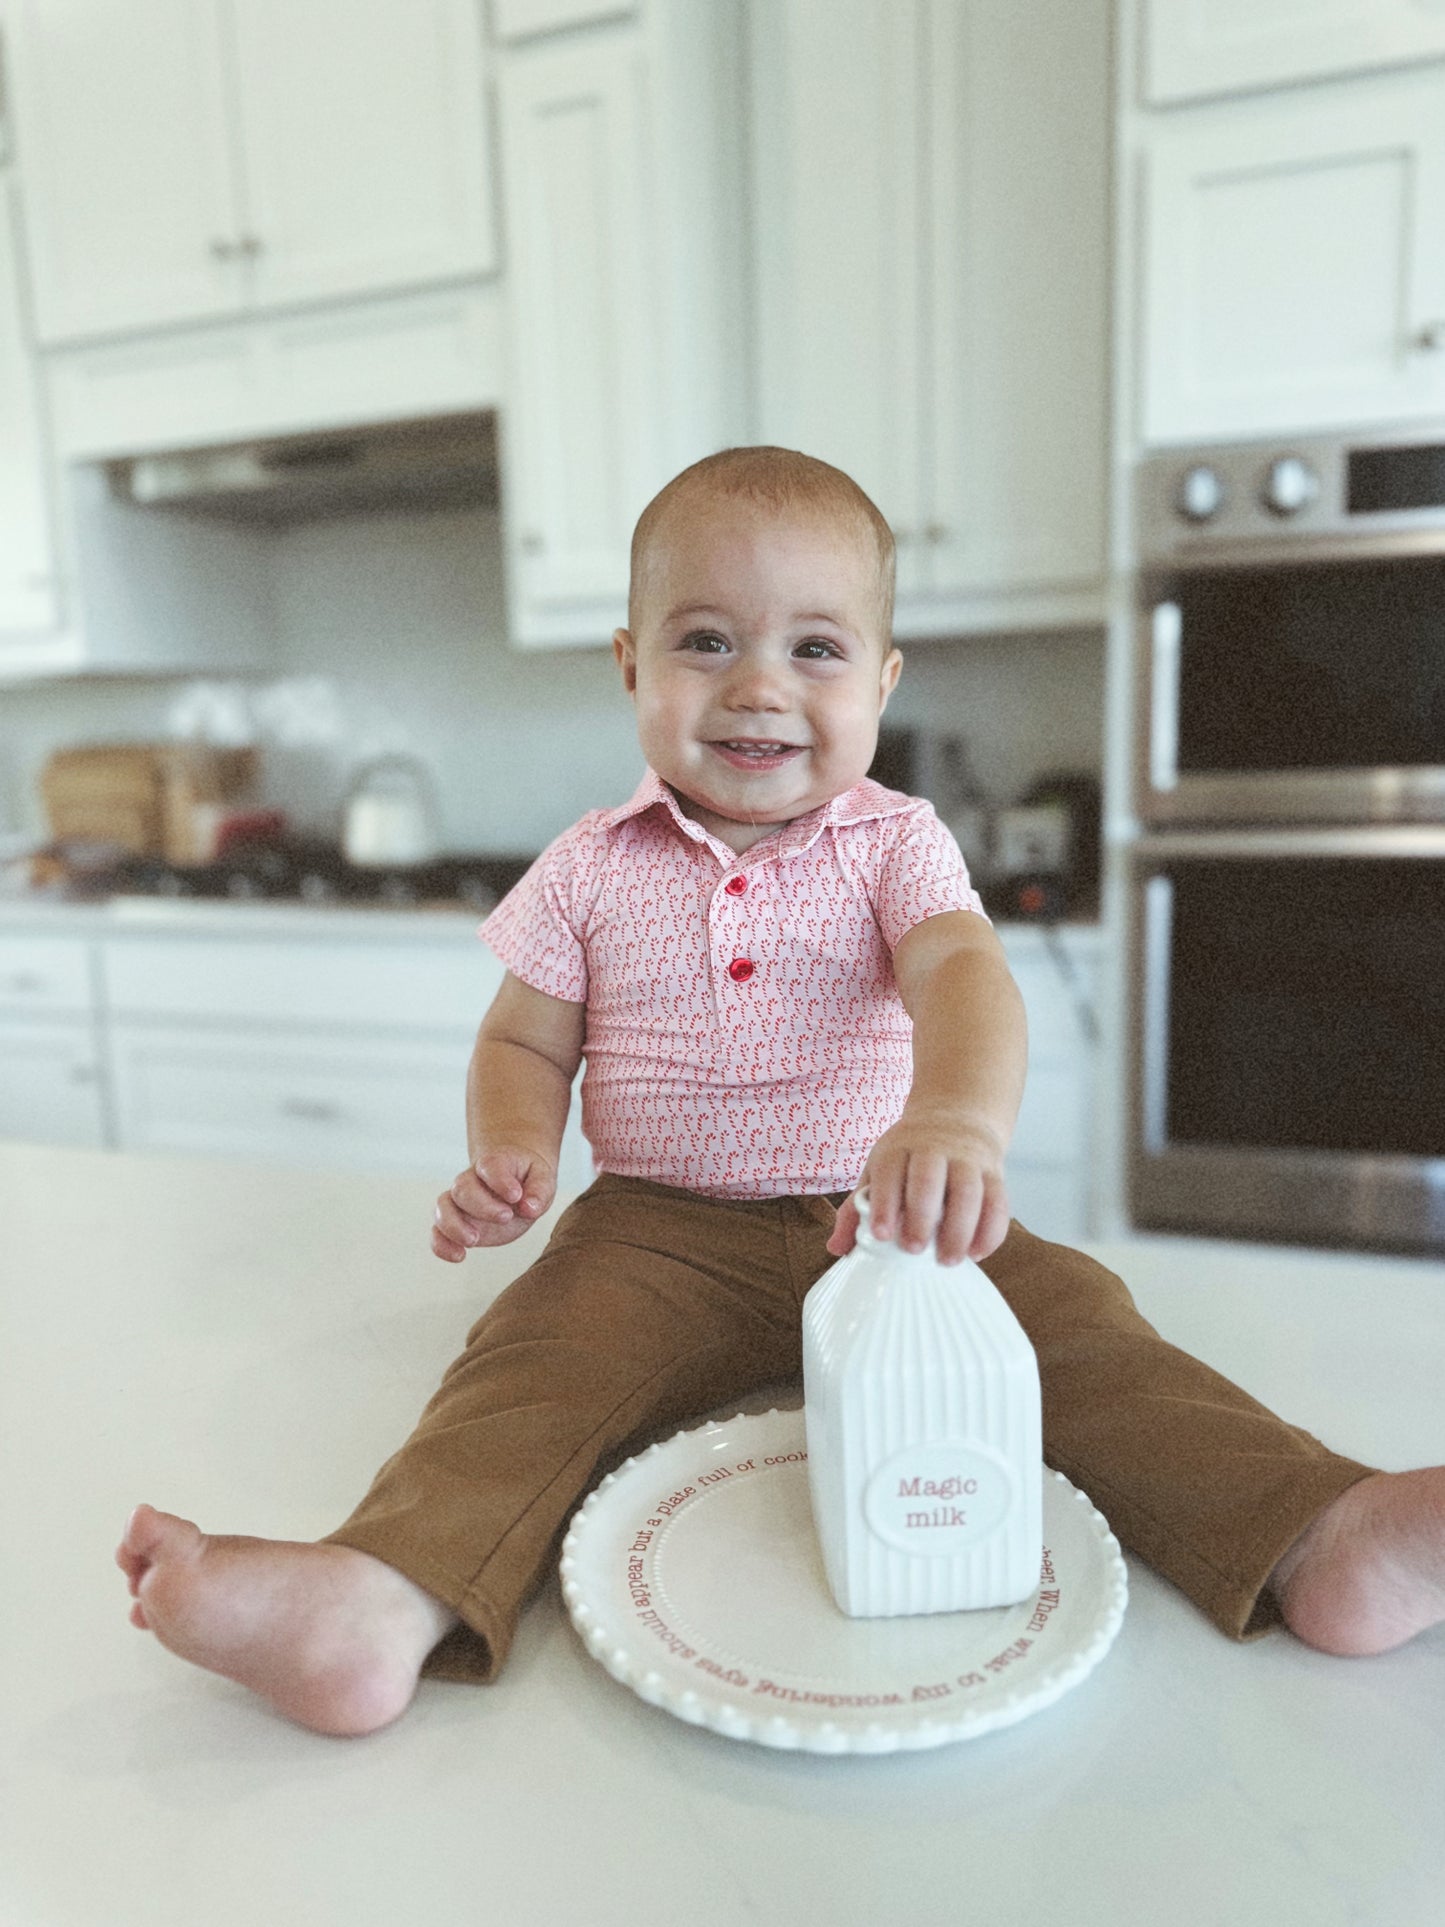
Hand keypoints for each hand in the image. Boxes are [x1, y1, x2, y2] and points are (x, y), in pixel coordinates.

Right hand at [431, 1148, 555, 1261]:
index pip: (489, 1166)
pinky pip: (437, 1232)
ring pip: (442, 1207)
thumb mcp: (543, 1180)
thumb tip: (529, 1207)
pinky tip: (459, 1256)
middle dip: (482, 1206)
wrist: (515, 1186)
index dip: (500, 1181)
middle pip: (462, 1188)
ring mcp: (460, 1202)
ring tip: (474, 1240)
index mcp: (494, 1164)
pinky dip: (441, 1245)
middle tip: (506, 1217)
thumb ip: (539, 1190)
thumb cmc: (528, 1180)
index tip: (516, 1195)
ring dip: (454, 1225)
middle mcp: (470, 1180)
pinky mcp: (456, 1223)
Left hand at [826, 1109, 1009, 1266]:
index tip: (880, 1235)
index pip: (889, 1172)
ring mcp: (967, 1159)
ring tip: (949, 1260)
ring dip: (960, 1228)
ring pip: (968, 1190)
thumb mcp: (880, 1170)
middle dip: (921, 1216)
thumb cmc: (909, 1156)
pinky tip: (977, 1253)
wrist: (957, 1118)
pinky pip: (998, 1201)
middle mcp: (934, 1149)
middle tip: (913, 1250)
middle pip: (929, 1179)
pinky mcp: (994, 1173)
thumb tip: (836, 1248)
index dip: (884, 1203)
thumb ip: (857, 1208)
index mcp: (899, 1148)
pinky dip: (990, 1230)